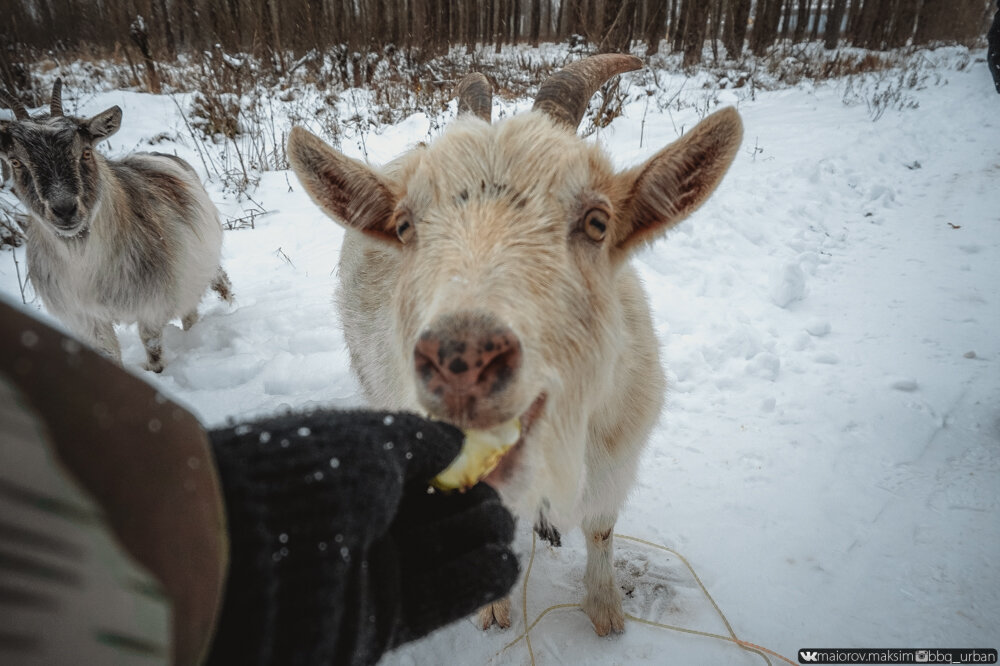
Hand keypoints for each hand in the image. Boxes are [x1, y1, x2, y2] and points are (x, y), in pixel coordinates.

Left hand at [207, 410, 517, 665]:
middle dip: (468, 507)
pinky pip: (436, 599)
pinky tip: (505, 562)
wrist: (246, 554)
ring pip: (437, 558)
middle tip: (498, 501)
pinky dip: (474, 582)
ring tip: (506, 525)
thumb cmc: (311, 477)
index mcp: (348, 474)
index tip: (486, 463)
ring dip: (477, 541)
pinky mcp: (375, 623)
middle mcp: (356, 525)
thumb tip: (465, 445)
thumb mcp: (375, 441)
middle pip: (429, 518)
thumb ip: (426, 444)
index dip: (452, 470)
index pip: (414, 474)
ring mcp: (365, 576)